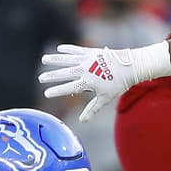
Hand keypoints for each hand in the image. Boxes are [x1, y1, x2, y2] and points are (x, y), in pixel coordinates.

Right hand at [40, 42, 169, 121]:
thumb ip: (92, 109)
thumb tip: (82, 121)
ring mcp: (88, 60)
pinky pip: (76, 50)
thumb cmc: (118, 84)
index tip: (46, 93)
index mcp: (88, 83)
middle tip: (40, 78)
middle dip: (51, 76)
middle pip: (64, 73)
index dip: (57, 91)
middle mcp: (86, 70)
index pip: (69, 88)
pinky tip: (58, 48)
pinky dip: (67, 49)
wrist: (130, 66)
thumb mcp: (105, 98)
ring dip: (54, 59)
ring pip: (67, 59)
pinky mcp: (91, 51)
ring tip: (43, 59)